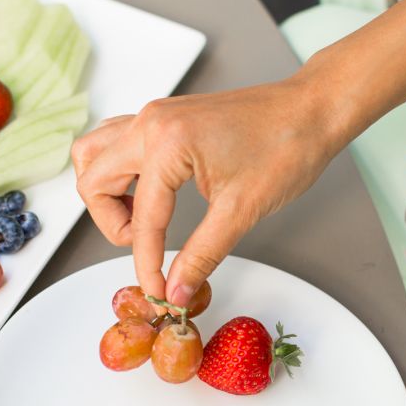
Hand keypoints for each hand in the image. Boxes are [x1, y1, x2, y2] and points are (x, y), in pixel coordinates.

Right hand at [71, 71, 342, 305]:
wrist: (313, 110)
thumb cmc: (286, 148)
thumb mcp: (241, 211)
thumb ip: (201, 256)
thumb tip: (176, 292)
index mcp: (167, 143)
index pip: (142, 219)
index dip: (147, 265)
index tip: (159, 295)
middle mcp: (150, 123)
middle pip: (93, 181)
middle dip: (113, 226)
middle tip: (147, 249)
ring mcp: (154, 116)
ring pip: (94, 155)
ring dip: (106, 194)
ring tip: (142, 220)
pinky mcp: (164, 118)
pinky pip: (117, 142)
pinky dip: (119, 172)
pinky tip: (148, 195)